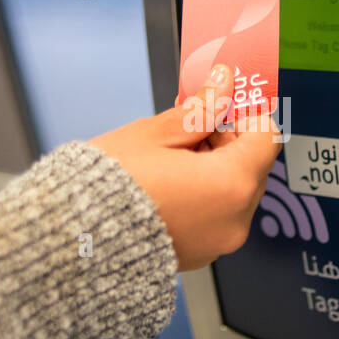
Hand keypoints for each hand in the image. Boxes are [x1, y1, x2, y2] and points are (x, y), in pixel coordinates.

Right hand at [91, 64, 281, 270]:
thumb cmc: (106, 187)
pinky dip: (202, 196)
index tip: (220, 105)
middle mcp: (234, 221)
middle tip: (187, 128)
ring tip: (169, 158)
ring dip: (213, 168)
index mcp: (230, 186)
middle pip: (252, 166)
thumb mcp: (155, 134)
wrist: (73, 239)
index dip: (243, 115)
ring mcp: (218, 243)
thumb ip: (200, 109)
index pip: (265, 137)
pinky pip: (216, 216)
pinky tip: (168, 185)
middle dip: (225, 141)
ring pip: (234, 191)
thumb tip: (224, 83)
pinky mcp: (200, 255)